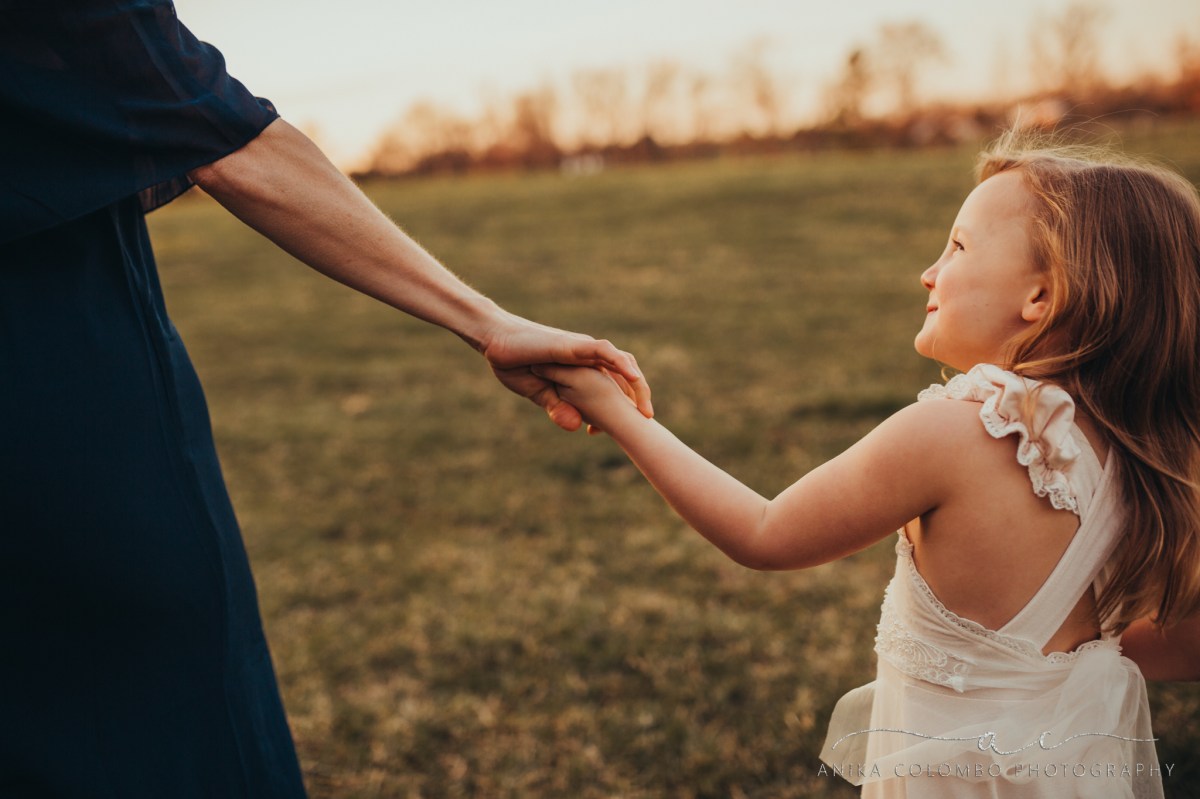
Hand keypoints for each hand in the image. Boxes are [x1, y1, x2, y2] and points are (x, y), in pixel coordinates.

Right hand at [479, 310, 651, 430]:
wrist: (495, 342)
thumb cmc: (515, 364)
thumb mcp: (540, 393)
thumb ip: (558, 407)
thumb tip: (574, 427)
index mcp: (582, 370)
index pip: (612, 386)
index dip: (623, 407)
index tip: (628, 430)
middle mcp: (588, 358)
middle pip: (623, 375)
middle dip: (638, 397)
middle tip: (647, 421)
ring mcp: (582, 350)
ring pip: (620, 362)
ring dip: (636, 384)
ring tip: (645, 408)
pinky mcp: (574, 345)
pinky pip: (604, 351)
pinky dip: (620, 363)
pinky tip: (633, 377)